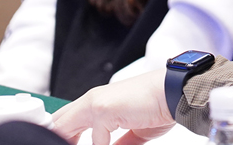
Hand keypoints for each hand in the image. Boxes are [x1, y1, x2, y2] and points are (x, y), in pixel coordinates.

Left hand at [52, 68, 174, 144]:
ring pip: (64, 127)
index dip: (64, 136)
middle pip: (59, 121)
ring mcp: (96, 102)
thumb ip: (118, 143)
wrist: (173, 93)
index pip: (68, 119)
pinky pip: (94, 140)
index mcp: (99, 101)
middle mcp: (93, 99)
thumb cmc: (158, 105)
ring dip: (69, 142)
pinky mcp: (104, 109)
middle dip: (59, 138)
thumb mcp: (133, 132)